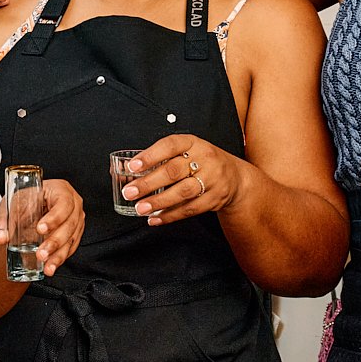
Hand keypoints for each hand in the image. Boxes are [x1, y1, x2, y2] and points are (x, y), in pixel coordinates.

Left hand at [0, 178, 84, 275]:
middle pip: (69, 225)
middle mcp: (74, 205)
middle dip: (54, 242)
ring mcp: (77, 220)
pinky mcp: (75, 233)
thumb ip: (5, 219)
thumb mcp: (13, 203)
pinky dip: (60, 258)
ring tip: (47, 268)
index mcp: (61, 190)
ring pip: (71, 239)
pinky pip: (71, 247)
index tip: (40, 229)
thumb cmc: (27, 199)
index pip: (63, 204)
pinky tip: (51, 267)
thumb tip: (1, 238)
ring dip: (58, 255)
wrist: (33, 203)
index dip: (54, 218)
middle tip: (41, 254)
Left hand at [118, 136, 245, 224]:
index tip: (132, 166)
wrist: (236, 177)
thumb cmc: (201, 162)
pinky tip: (155, 219)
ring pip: (182, 192)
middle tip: (129, 192)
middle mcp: (204, 158)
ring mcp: (212, 179)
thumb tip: (124, 171)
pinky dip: (170, 216)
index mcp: (193, 142)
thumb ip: (161, 159)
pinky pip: (190, 209)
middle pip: (173, 171)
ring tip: (140, 208)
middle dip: (148, 183)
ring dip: (158, 202)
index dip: (150, 155)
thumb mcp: (187, 151)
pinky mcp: (215, 198)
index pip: (170, 146)